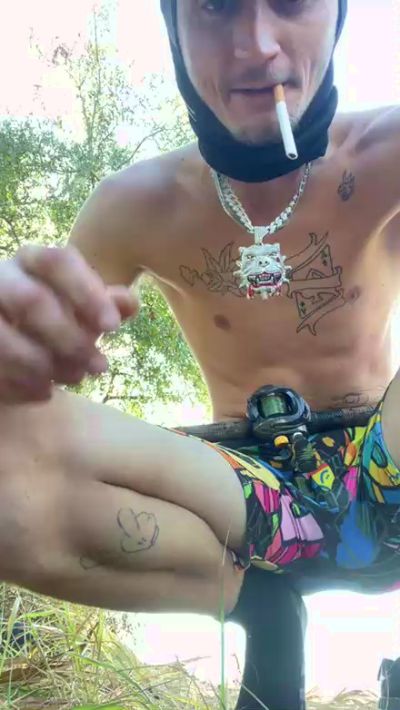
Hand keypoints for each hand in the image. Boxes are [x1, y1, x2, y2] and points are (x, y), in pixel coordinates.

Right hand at [0, 244, 137, 402]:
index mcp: (32, 260)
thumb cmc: (52, 318)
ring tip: (74, 381)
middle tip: (100, 368)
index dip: (87, 293)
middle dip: (70, 340)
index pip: (59, 262)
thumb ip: (105, 304)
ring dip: (44, 366)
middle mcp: (0, 277)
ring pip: (4, 339)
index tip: (114, 328)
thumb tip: (130, 303)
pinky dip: (19, 385)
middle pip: (32, 302)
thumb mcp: (81, 309)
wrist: (9, 340)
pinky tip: (43, 393)